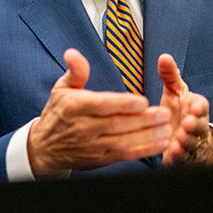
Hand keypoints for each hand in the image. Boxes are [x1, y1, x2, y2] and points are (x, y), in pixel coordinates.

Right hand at [27, 49, 172, 177]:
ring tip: (167, 128)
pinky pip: (125, 155)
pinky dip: (144, 150)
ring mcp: (92, 145)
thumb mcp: (61, 89)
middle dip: (144, 120)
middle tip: (164, 113)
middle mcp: (83, 127)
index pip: (101, 105)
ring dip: (148, 136)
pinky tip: (159, 143)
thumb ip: (75, 71)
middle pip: (117, 124)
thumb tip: (73, 53)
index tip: (142, 100)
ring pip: (124, 141)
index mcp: (74, 107)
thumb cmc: (57, 114)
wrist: (45, 148)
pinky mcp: (100, 159)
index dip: (123, 104)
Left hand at [158, 53, 212, 166]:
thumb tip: (164, 56)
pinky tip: (171, 154)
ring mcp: (190, 142)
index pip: (202, 107)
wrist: (183, 136)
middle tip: (187, 123)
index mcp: (196, 108)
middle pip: (199, 127)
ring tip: (178, 140)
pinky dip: (178, 157)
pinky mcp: (183, 157)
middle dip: (195, 126)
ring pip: (192, 144)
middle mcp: (196, 126)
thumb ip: (170, 76)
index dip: (199, 107)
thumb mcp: (175, 92)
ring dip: (186, 142)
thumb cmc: (180, 110)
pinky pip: (183, 159)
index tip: (193, 106)